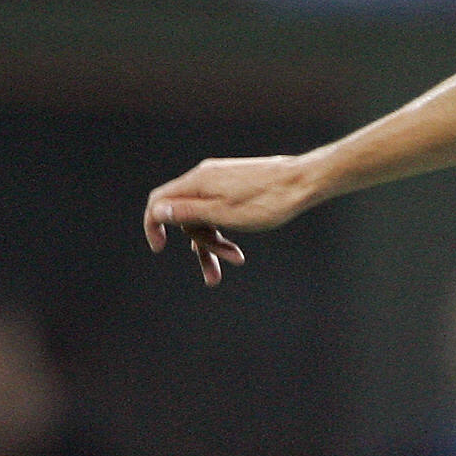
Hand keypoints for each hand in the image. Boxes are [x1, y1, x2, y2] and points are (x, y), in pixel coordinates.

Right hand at [145, 155, 321, 285]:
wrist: (302, 182)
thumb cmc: (266, 201)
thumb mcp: (223, 214)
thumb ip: (189, 213)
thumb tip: (157, 211)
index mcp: (197, 183)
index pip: (160, 201)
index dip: (153, 224)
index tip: (159, 248)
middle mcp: (205, 178)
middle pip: (186, 214)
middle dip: (199, 245)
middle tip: (213, 276)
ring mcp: (221, 181)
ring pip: (206, 216)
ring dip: (215, 243)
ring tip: (234, 263)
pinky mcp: (236, 185)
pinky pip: (220, 210)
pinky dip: (225, 230)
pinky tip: (237, 251)